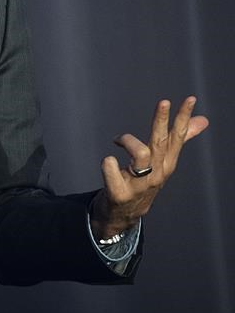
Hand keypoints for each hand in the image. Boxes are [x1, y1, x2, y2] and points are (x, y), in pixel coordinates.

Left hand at [90, 96, 208, 238]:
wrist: (126, 213)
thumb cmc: (144, 180)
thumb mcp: (163, 161)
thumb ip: (181, 139)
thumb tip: (203, 120)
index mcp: (167, 162)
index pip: (178, 136)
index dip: (184, 117)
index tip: (189, 99)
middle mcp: (157, 172)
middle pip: (161, 142)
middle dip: (162, 121)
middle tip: (164, 101)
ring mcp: (139, 184)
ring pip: (141, 154)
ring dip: (127, 140)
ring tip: (117, 140)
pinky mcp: (120, 193)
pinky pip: (112, 170)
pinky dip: (109, 163)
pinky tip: (109, 161)